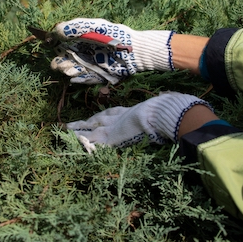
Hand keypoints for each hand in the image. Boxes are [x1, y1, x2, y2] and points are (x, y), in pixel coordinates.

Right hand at [50, 18, 173, 83]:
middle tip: (60, 63)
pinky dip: (78, 79)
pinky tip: (76, 77)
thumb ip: (76, 27)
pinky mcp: (96, 77)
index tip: (49, 44)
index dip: (53, 43)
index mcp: (79, 40)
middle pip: (62, 59)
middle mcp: (81, 53)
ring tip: (70, 69)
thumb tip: (56, 30)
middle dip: (59, 62)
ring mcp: (88, 66)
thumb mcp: (95, 26)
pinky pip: (83, 80)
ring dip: (67, 70)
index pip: (60, 43)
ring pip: (71, 71)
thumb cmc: (115, 35)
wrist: (134, 51)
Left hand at [66, 92, 211, 151]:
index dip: (105, 114)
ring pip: (90, 128)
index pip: (114, 113)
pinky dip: (80, 141)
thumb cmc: (167, 111)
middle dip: (87, 121)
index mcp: (132, 112)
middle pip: (98, 118)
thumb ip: (167, 104)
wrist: (162, 113)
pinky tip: (70, 141)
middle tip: (73, 123)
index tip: (99, 116)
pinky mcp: (109, 137)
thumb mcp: (167, 107)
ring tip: (65, 131)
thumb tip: (177, 99)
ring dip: (78, 130)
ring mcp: (113, 127)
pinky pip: (90, 140)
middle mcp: (119, 118)